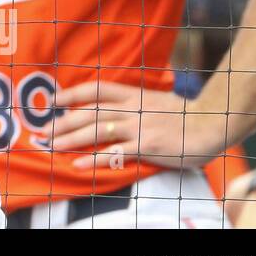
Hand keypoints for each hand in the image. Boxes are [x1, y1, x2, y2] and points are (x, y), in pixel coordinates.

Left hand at [52, 81, 223, 170]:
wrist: (211, 124)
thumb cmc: (184, 116)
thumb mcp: (154, 101)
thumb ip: (134, 103)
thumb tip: (113, 107)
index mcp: (132, 95)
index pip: (95, 90)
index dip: (72, 94)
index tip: (53, 101)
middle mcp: (131, 109)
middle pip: (89, 113)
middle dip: (63, 122)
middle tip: (44, 133)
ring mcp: (138, 126)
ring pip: (96, 131)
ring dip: (71, 139)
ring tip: (52, 146)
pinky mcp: (147, 146)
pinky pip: (115, 154)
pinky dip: (95, 160)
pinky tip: (79, 165)